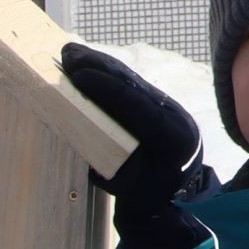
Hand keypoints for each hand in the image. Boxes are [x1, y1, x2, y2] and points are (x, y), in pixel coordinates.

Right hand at [58, 44, 211, 248]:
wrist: (180, 193)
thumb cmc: (150, 195)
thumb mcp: (129, 187)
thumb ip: (108, 165)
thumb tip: (80, 139)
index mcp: (171, 136)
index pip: (135, 104)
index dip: (106, 87)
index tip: (79, 76)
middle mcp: (172, 113)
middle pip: (132, 83)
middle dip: (98, 67)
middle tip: (67, 55)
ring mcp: (167, 104)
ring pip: (131, 79)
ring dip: (100, 64)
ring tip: (71, 53)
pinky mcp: (158, 101)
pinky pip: (131, 83)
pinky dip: (107, 73)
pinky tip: (86, 62)